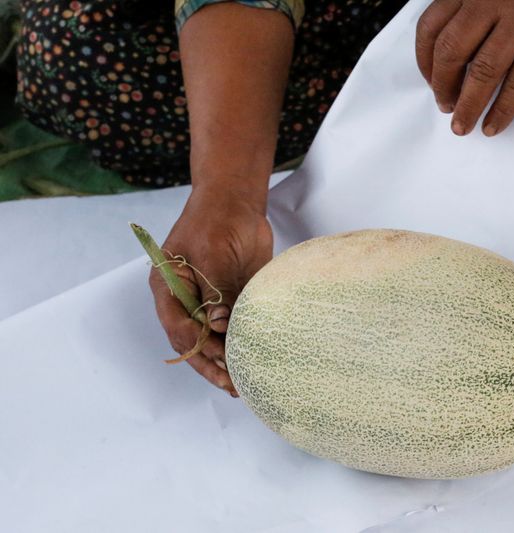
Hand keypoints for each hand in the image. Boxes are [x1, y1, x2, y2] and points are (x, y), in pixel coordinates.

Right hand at [148, 186, 272, 395]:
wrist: (238, 201)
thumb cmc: (218, 219)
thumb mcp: (214, 252)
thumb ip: (216, 289)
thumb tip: (219, 325)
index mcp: (168, 287)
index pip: (178, 326)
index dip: (199, 347)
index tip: (220, 361)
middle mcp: (185, 300)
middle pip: (193, 341)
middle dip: (211, 365)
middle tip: (233, 385)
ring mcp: (208, 302)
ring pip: (213, 340)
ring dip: (227, 361)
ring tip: (244, 383)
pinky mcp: (230, 301)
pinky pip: (233, 329)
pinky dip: (241, 346)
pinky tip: (254, 361)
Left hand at [416, 0, 513, 135]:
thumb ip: (473, 20)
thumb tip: (450, 68)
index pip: (431, 28)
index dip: (425, 62)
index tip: (430, 82)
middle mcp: (490, 1)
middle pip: (451, 52)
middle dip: (443, 86)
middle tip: (445, 106)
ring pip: (482, 72)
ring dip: (468, 106)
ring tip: (462, 125)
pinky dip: (502, 111)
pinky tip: (494, 125)